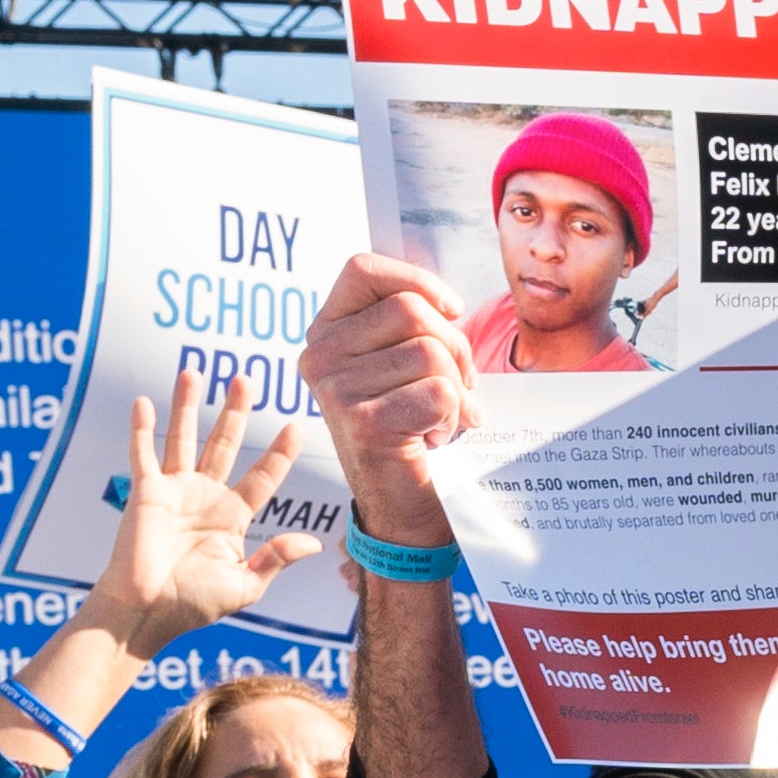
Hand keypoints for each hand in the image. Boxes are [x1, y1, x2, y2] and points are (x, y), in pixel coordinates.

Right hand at [85, 371, 320, 654]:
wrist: (149, 612)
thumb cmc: (195, 604)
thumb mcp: (246, 584)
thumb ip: (276, 558)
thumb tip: (314, 543)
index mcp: (232, 516)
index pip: (263, 475)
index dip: (280, 452)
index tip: (296, 426)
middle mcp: (205, 496)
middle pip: (224, 443)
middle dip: (234, 412)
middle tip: (244, 379)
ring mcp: (173, 490)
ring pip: (183, 437)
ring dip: (188, 405)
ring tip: (194, 372)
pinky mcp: (144, 492)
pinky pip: (143, 453)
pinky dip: (142, 428)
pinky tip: (144, 401)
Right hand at [302, 251, 479, 541]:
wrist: (405, 509)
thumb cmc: (414, 428)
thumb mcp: (405, 364)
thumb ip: (413, 326)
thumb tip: (445, 303)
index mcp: (327, 332)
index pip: (363, 269)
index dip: (416, 280)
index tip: (449, 310)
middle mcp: (319, 355)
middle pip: (411, 310)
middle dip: (454, 346)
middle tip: (457, 386)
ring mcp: (335, 388)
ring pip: (431, 351)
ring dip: (456, 387)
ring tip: (439, 417)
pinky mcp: (362, 421)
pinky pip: (440, 391)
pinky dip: (453, 416)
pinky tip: (433, 437)